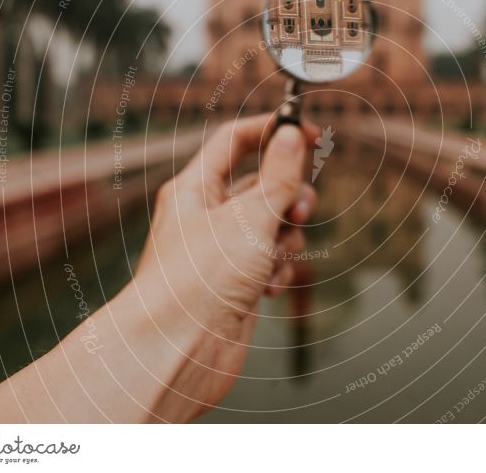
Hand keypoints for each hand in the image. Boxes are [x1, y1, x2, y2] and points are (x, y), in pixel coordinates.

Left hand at [130, 114, 319, 420]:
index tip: (309, 132)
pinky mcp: (236, 283)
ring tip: (275, 258)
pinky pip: (270, 262)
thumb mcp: (249, 219)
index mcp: (196, 188)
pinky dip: (277, 272)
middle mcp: (206, 216)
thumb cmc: (198, 282)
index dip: (273, 131)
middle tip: (298, 209)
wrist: (177, 353)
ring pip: (272, 226)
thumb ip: (278, 177)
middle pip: (262, 185)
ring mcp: (222, 251)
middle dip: (288, 197)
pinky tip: (266, 289)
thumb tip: (292, 136)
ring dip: (286, 239)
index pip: (236, 140)